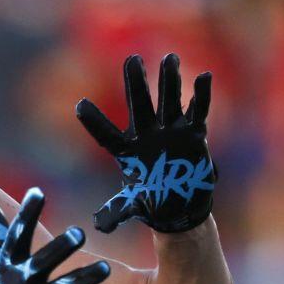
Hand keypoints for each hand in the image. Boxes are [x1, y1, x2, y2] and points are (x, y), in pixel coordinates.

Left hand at [76, 53, 216, 233]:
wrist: (180, 204)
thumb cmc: (152, 202)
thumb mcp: (132, 206)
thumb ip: (116, 212)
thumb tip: (99, 225)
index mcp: (126, 150)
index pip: (106, 134)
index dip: (94, 121)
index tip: (79, 106)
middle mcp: (146, 134)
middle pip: (139, 104)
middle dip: (136, 83)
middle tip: (132, 59)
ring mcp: (170, 130)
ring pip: (168, 100)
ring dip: (169, 80)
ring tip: (170, 58)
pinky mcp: (193, 133)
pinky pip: (198, 111)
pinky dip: (201, 95)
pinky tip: (204, 77)